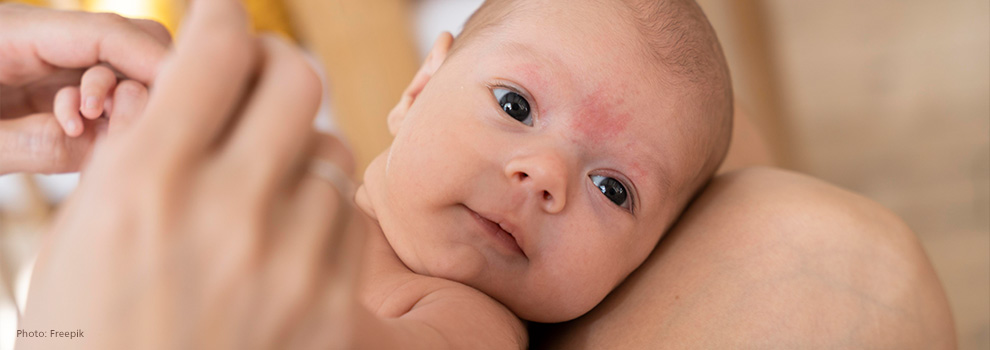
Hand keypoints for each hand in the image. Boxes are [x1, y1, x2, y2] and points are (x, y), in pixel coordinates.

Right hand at [18, 0, 363, 348]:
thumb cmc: (89, 339)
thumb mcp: (78, 239)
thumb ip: (133, 153)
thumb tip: (171, 86)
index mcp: (148, 182)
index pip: (219, 46)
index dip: (222, 17)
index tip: (222, 21)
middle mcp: (228, 209)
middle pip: (296, 77)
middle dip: (271, 69)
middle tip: (253, 86)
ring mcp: (291, 260)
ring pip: (329, 150)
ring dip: (296, 153)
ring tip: (260, 188)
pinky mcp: (332, 305)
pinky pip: (348, 217)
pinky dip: (319, 213)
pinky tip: (285, 239)